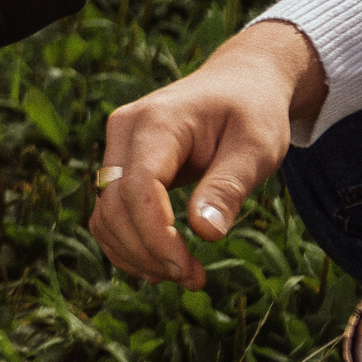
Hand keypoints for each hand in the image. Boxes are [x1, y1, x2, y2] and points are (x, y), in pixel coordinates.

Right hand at [92, 19, 327, 288]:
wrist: (239, 82)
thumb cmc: (253, 112)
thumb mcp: (257, 147)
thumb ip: (229, 187)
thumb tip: (205, 233)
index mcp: (157, 121)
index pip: (138, 189)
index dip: (157, 238)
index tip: (190, 272)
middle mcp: (124, 129)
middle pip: (114, 207)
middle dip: (149, 253)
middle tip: (194, 280)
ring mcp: (116, 145)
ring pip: (104, 215)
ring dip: (135, 254)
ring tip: (181, 274)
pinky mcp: (119, 163)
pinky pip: (109, 212)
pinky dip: (128, 243)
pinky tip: (160, 262)